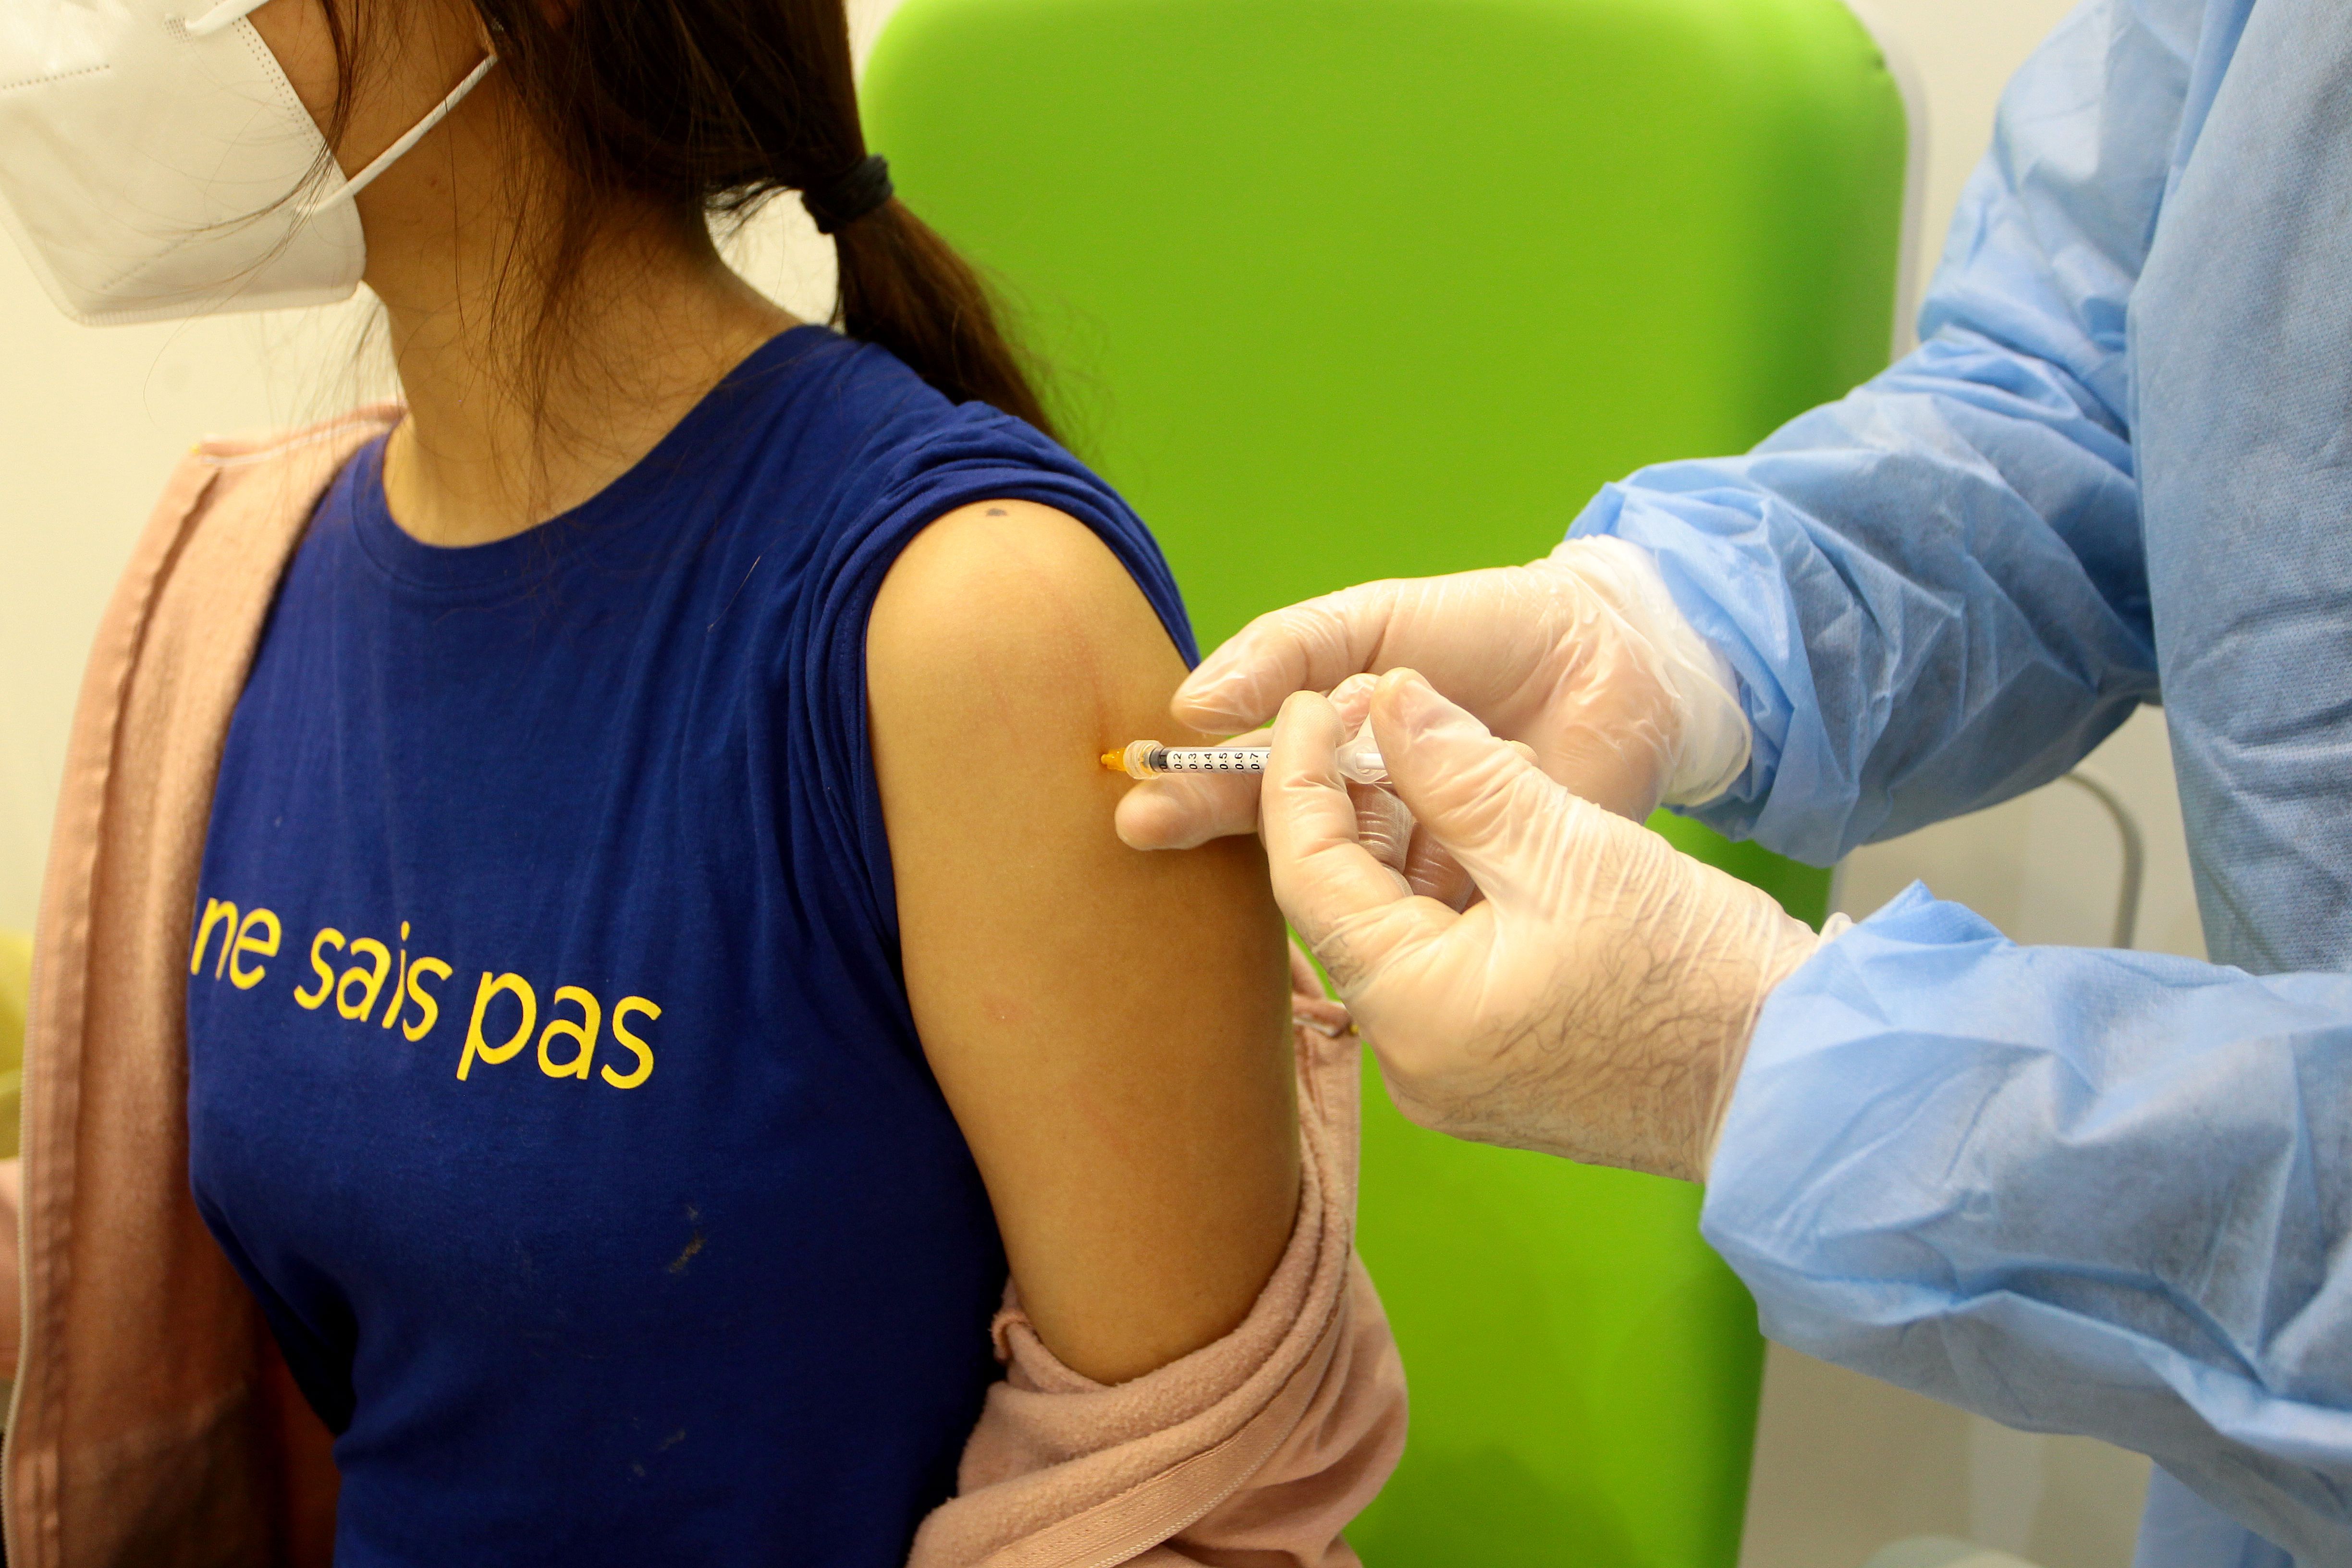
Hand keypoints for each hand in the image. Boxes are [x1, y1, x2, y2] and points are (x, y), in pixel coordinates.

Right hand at [1114, 536, 1748, 850]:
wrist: (1617, 663)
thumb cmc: (1491, 628)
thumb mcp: (1375, 622)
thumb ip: (1289, 651)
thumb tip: (1198, 701)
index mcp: (1333, 749)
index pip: (1249, 775)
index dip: (1194, 784)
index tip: (1141, 790)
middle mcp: (1365, 813)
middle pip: (1278, 831)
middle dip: (1210, 823)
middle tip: (1141, 827)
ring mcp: (1418, 861)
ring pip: (1341, 876)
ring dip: (1294, 858)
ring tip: (1238, 830)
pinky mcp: (1479, 900)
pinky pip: (1418, 912)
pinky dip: (1383, 899)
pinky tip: (1342, 889)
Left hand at [1262, 669, 1819, 1181]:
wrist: (1798, 1077)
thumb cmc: (1693, 969)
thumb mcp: (1565, 844)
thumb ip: (1460, 769)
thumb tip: (1389, 698)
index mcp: (1413, 1011)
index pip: (1309, 876)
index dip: (1299, 777)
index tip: (1311, 702)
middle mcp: (1412, 1063)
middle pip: (1343, 911)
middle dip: (1347, 808)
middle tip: (1362, 718)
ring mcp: (1454, 1079)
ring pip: (1393, 939)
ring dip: (1401, 850)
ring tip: (1420, 758)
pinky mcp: (1498, 1078)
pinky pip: (1439, 973)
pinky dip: (1443, 899)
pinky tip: (1469, 833)